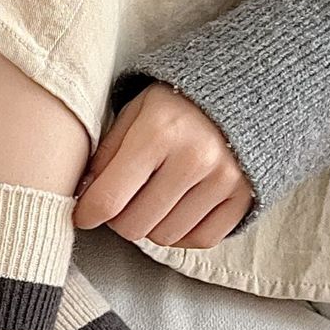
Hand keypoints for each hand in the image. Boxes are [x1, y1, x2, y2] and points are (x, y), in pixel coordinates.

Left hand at [74, 82, 251, 247]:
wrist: (242, 89)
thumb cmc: (178, 101)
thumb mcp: (135, 111)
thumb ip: (107, 152)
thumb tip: (86, 195)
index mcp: (159, 131)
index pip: (109, 198)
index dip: (87, 214)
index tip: (83, 215)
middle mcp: (194, 159)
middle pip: (135, 225)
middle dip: (118, 219)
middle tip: (120, 201)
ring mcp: (224, 180)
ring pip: (165, 236)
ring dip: (150, 225)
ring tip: (150, 200)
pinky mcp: (245, 197)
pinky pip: (201, 239)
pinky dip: (182, 234)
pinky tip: (175, 211)